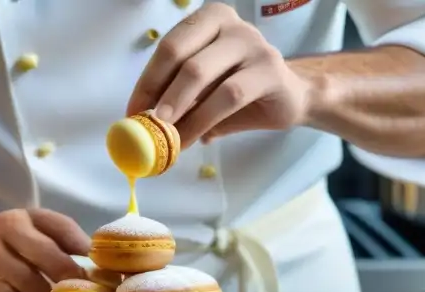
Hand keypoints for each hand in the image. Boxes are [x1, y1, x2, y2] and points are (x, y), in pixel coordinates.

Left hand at [127, 3, 307, 145]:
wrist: (291, 98)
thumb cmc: (241, 91)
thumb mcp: (204, 91)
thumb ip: (177, 97)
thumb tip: (141, 122)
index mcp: (209, 20)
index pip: (169, 45)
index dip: (147, 80)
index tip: (133, 111)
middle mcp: (230, 24)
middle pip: (181, 54)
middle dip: (158, 91)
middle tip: (145, 123)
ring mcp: (252, 44)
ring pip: (202, 73)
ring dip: (179, 109)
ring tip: (166, 136)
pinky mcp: (269, 70)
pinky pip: (228, 95)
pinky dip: (203, 120)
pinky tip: (193, 139)